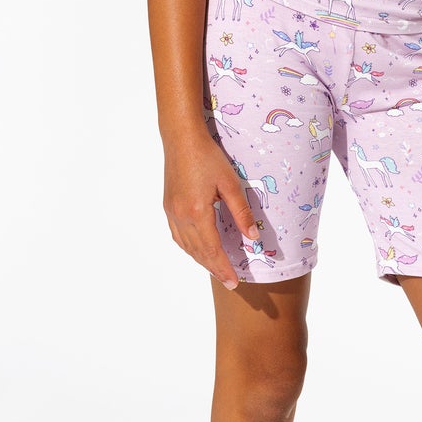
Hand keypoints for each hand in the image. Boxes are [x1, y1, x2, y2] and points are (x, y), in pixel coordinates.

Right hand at [162, 127, 262, 289]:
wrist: (181, 139)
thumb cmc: (209, 157)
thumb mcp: (231, 184)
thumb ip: (242, 212)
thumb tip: (254, 237)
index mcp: (197, 212)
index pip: (212, 249)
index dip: (224, 268)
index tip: (234, 282)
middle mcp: (181, 216)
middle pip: (198, 252)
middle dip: (215, 269)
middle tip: (229, 282)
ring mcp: (172, 212)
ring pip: (186, 246)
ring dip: (201, 260)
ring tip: (216, 269)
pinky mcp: (168, 206)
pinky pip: (178, 235)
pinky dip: (189, 247)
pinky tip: (197, 249)